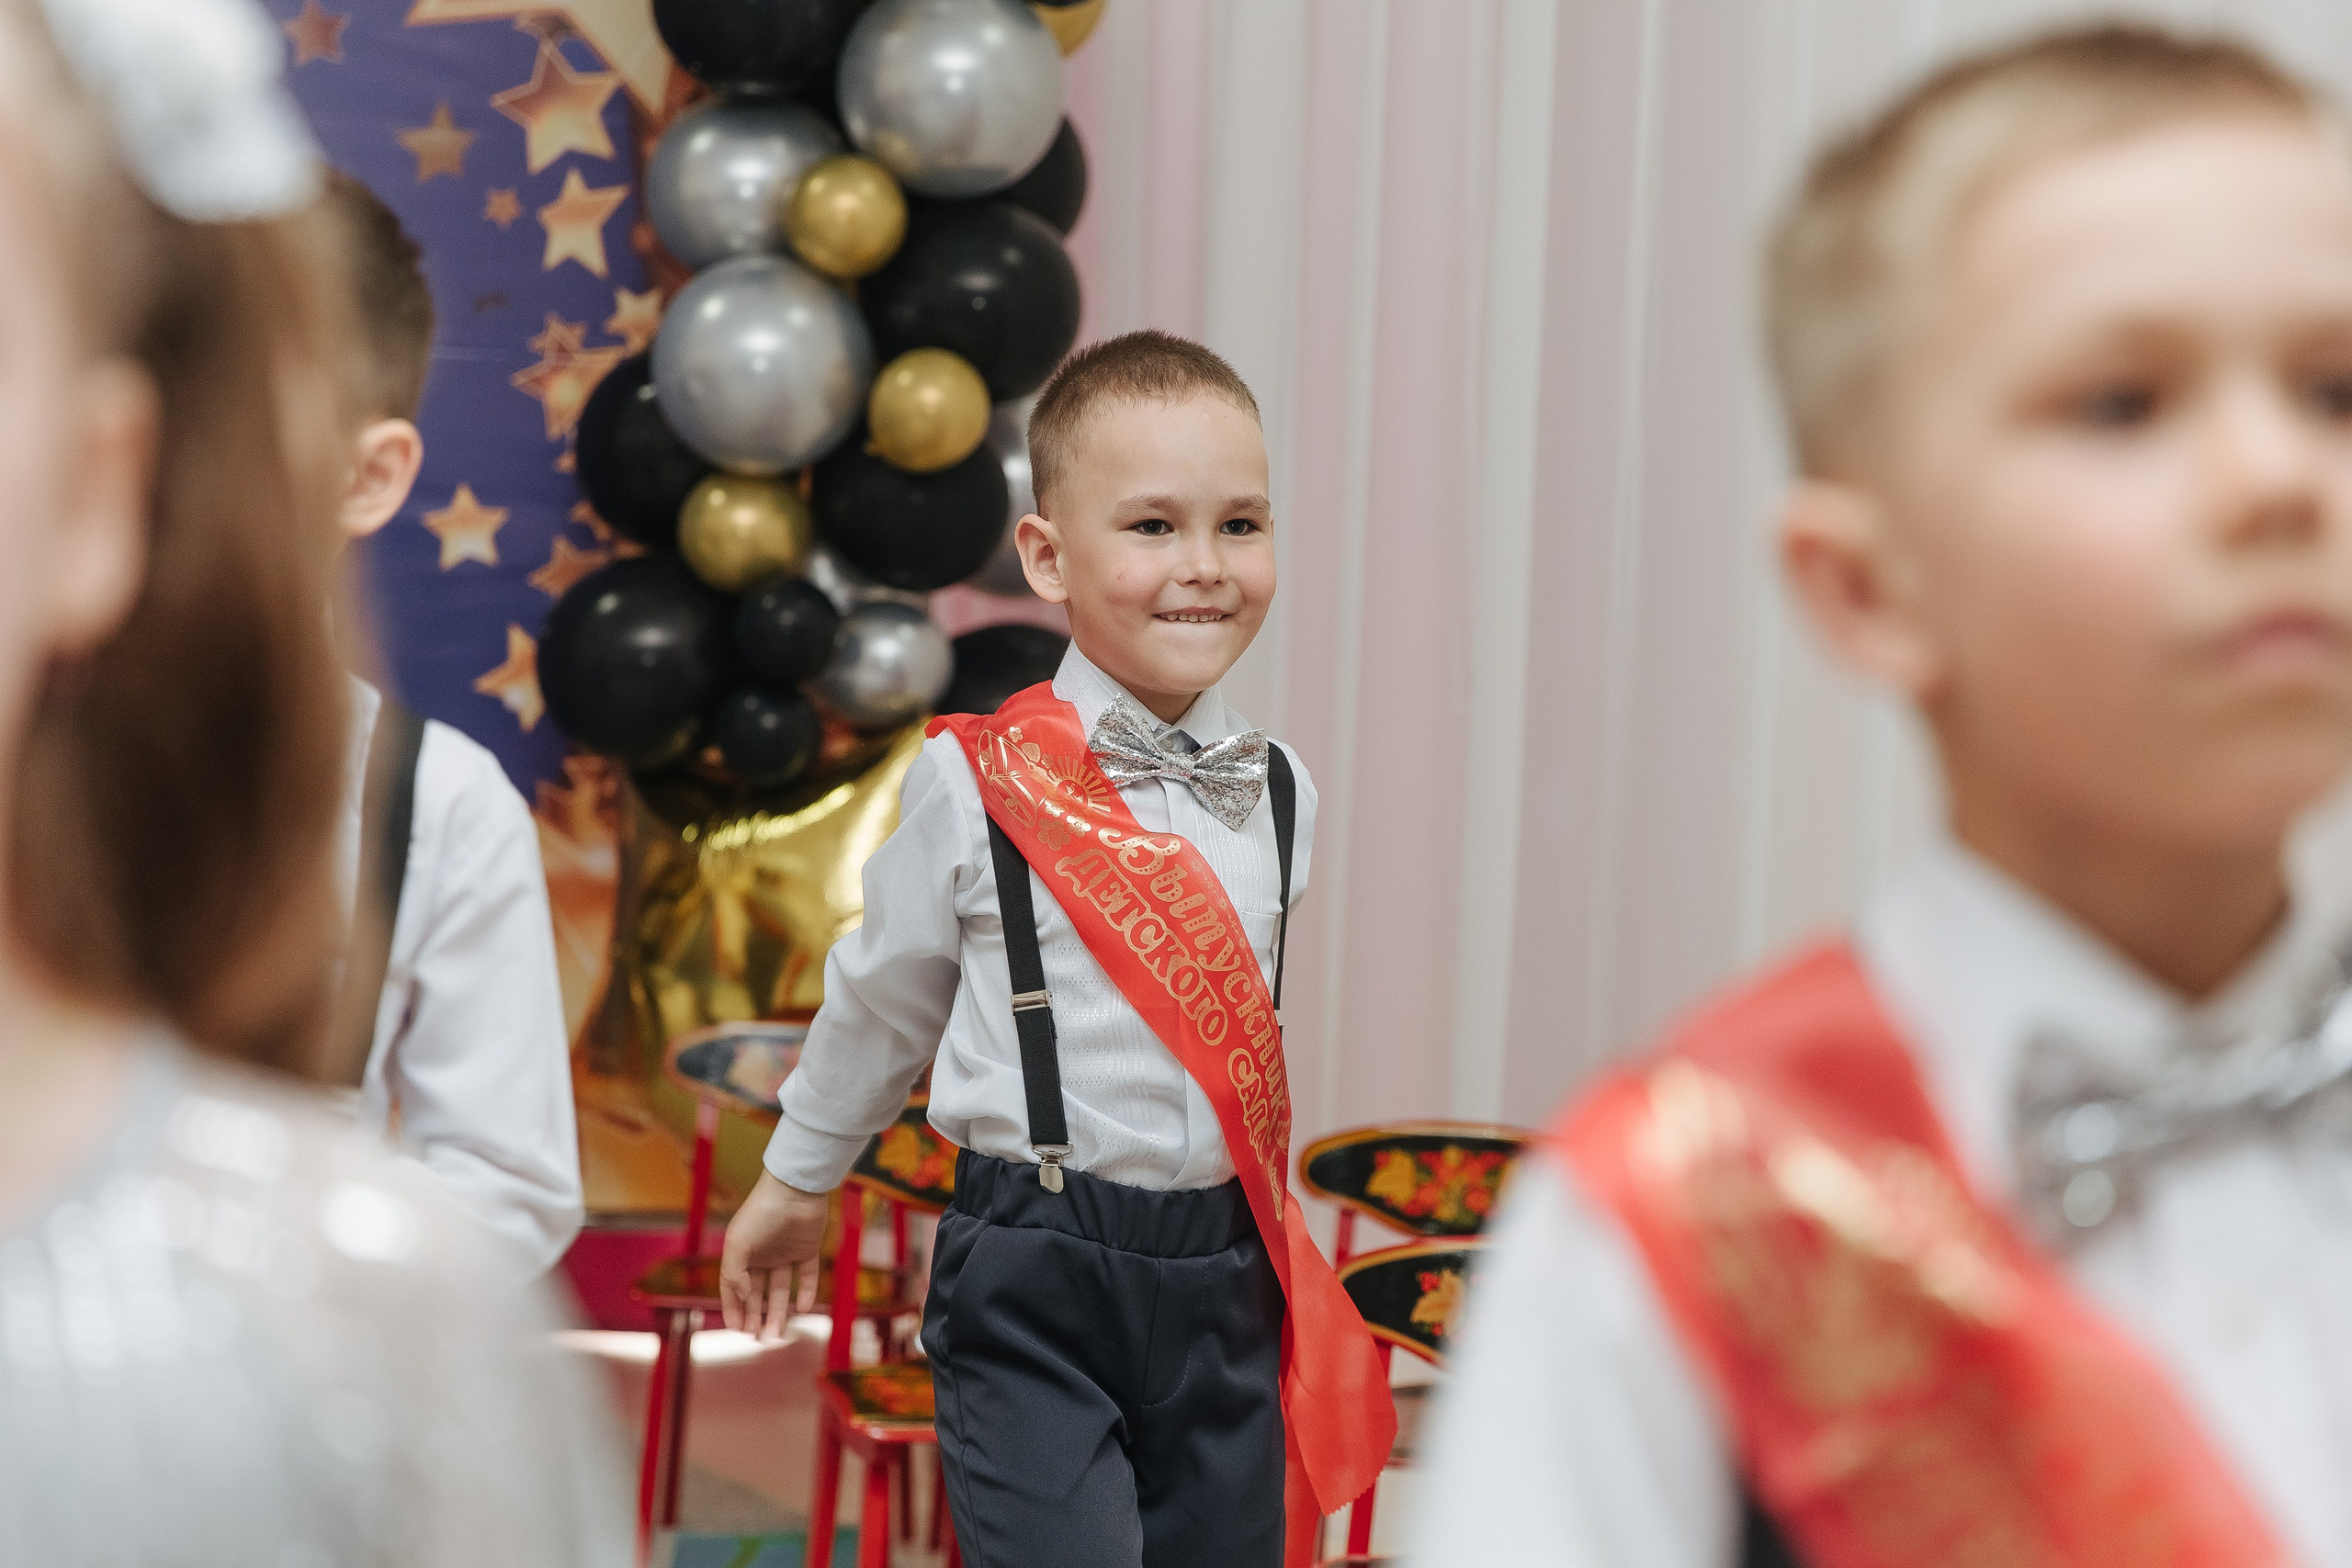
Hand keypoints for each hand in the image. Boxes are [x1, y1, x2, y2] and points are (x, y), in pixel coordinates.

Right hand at [719, 1172, 830, 1339]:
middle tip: (759, 1338)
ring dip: (779, 1311)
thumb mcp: (738, 1244)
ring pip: (781, 1290)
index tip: (736, 1330)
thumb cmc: (761, 1213)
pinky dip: (806, 1293)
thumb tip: (743, 1298)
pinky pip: (807, 1277)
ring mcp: (785, 1253)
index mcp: (741, 1253)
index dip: (733, 1308)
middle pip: (758, 1293)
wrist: (796, 1189)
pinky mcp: (807, 1250)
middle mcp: (762, 1255)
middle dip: (756, 1316)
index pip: (733, 1287)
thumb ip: (735, 1274)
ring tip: (777, 1334)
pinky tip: (803, 1309)